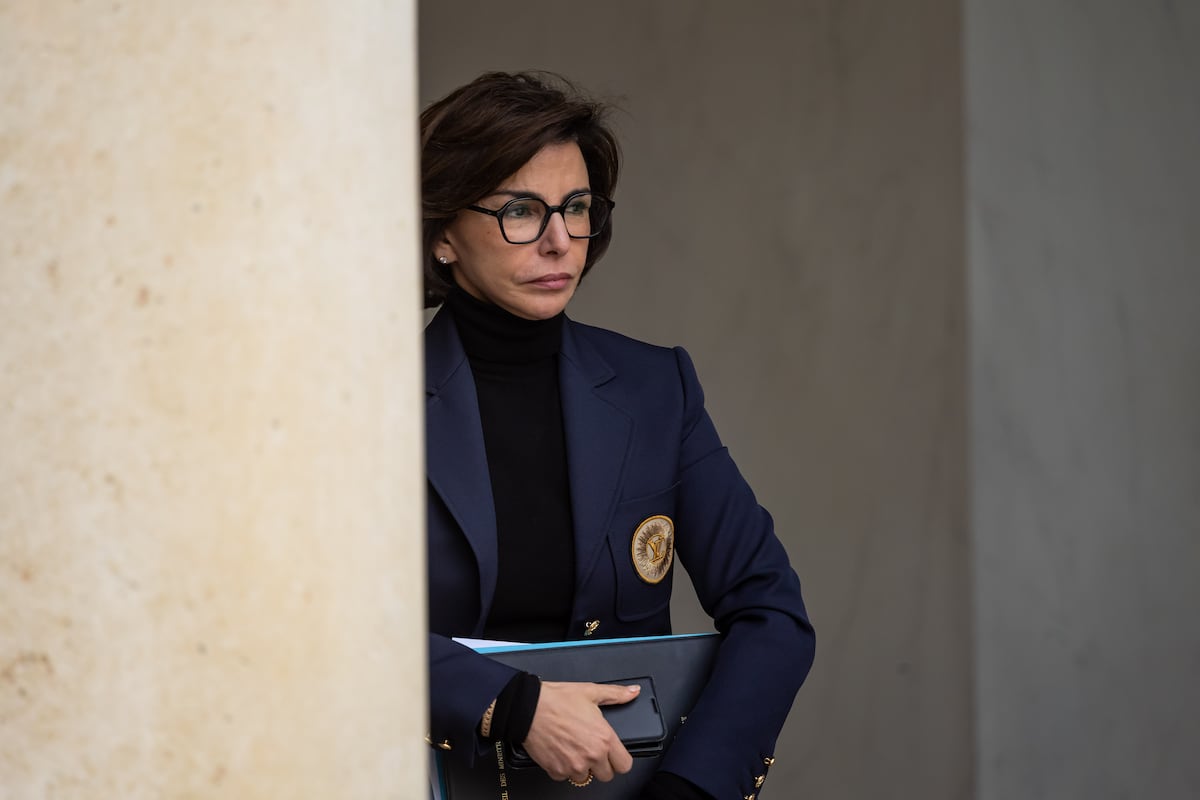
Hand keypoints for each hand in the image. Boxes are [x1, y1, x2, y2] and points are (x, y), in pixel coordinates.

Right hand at [520, 680, 639, 783]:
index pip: (625, 765)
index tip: (614, 754)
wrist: (527, 708)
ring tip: (573, 746)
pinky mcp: (556, 771)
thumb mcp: (590, 691)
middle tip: (591, 748)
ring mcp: (573, 766)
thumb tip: (633, 692)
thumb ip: (616, 694)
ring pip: (585, 777)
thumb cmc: (556, 700)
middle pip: (607, 775)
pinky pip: (565, 776)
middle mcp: (591, 756)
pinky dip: (563, 767)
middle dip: (601, 764)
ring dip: (581, 766)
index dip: (620, 759)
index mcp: (603, 738)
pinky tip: (560, 750)